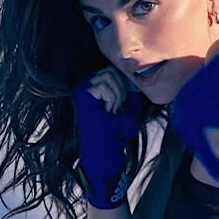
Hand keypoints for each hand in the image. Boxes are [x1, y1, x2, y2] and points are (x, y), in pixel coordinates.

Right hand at [72, 65, 143, 208]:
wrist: (104, 148)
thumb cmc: (115, 132)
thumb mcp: (129, 109)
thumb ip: (131, 92)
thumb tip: (136, 79)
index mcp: (96, 86)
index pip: (114, 70)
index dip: (123, 85)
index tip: (120, 106)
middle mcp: (86, 84)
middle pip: (111, 70)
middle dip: (120, 90)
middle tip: (116, 108)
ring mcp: (82, 87)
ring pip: (109, 75)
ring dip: (116, 95)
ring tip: (111, 110)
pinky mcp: (82, 93)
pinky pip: (104, 85)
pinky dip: (111, 98)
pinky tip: (107, 111)